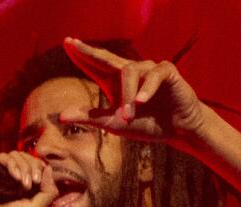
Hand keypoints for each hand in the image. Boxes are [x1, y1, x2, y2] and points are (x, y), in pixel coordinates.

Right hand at [0, 151, 57, 206]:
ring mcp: (2, 173)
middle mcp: (15, 178)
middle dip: (33, 167)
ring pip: (17, 155)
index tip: (38, 181)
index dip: (40, 168)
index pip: (38, 166)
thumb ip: (48, 191)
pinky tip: (14, 177)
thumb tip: (49, 168)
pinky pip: (3, 157)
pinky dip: (12, 163)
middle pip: (29, 158)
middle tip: (32, 183)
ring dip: (24, 166)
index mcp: (27, 186)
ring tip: (22, 183)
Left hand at [59, 37, 209, 145]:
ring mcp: (148, 69)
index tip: (67, 43)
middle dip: (90, 51)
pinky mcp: (166, 71)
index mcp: (115, 83)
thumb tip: (60, 115)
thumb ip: (91, 118)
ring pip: (129, 72)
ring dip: (127, 96)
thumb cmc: (148, 124)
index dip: (82, 55)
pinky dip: (146, 88)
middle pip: (106, 57)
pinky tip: (141, 101)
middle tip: (73, 44)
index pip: (95, 65)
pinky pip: (153, 74)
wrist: (179, 130)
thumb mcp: (115, 124)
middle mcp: (130, 72)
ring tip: (127, 117)